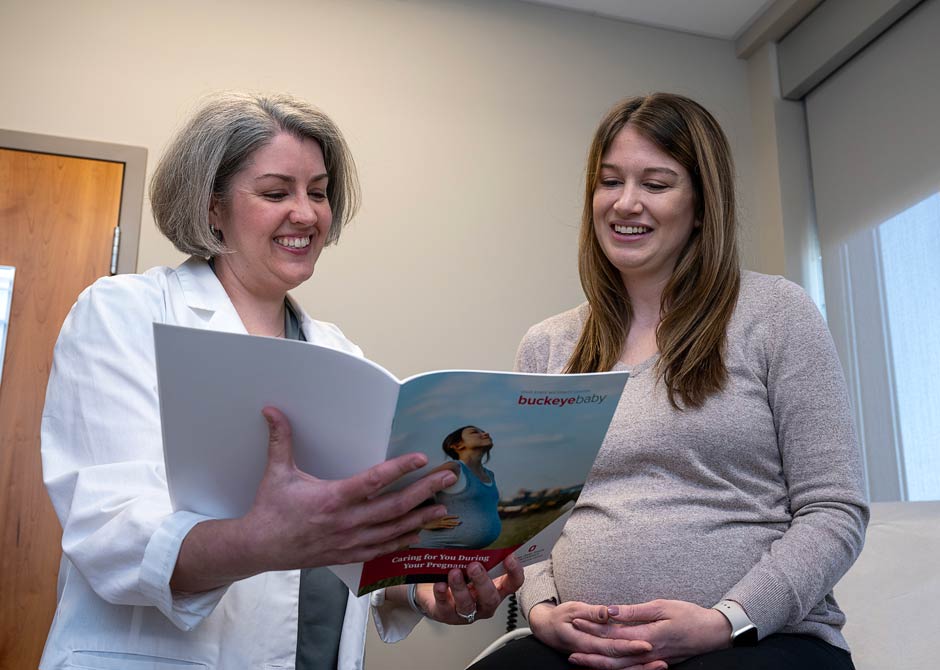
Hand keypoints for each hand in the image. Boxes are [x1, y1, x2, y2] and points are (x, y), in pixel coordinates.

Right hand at [171, 407, 457, 591]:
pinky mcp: (349, 554)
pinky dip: (404, 540)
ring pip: (394, 530)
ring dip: (421, 518)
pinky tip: (419, 532)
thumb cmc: (270, 509)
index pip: (374, 481)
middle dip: (425, 491)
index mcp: (333, 498)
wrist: (259, 547)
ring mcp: (350, 541)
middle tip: (448, 478)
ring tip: (443, 507)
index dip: (400, 469)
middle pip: (395, 506)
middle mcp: (347, 521)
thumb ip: (281, 440)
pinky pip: (383, 548)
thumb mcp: (276, 472)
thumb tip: (272, 410)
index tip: (422, 458)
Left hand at [412, 555, 523, 624]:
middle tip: (474, 566)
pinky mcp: (446, 614)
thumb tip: (483, 531)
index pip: (512, 583)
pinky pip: (445, 607)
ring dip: (461, 588)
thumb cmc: (459, 573)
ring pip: (467, 605)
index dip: (514, 572)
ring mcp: (466, 612)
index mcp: (495, 588)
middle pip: (490, 598)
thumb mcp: (472, 563)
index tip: (510, 558)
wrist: (434, 590)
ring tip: (454, 573)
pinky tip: (440, 585)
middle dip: (482, 582)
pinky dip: (442, 595)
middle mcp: (483, 603)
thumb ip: (481, 553)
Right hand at [528, 601, 658, 668]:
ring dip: (640, 668)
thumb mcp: (572, 608)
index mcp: (584, 641)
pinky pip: (618, 668)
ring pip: (620, 669)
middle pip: (619, 663)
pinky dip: (634, 667)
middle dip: (641, 663)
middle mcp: (591, 654)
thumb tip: (606, 612)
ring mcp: (595, 659)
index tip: (647, 644)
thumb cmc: (559, 617)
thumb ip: (591, 612)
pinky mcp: (600, 659)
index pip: (610, 646)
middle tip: (662, 661)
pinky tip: (649, 665)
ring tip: (662, 666)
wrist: (546, 629)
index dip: (629, 646)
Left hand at [569, 599, 730, 667]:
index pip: (614, 633)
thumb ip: (635, 611)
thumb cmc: (689, 615)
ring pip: (621, 667)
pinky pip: (632, 669)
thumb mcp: (662, 606)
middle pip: (613, 656)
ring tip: (581, 662)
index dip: (594, 628)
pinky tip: (606, 666)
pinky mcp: (656, 663)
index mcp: (647, 635)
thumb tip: (611, 611)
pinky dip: (616, 669)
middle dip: (591, 653)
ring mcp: (652, 660)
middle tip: (570, 651)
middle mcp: (647, 651)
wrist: (714, 634)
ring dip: (600, 664)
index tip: (576, 621)